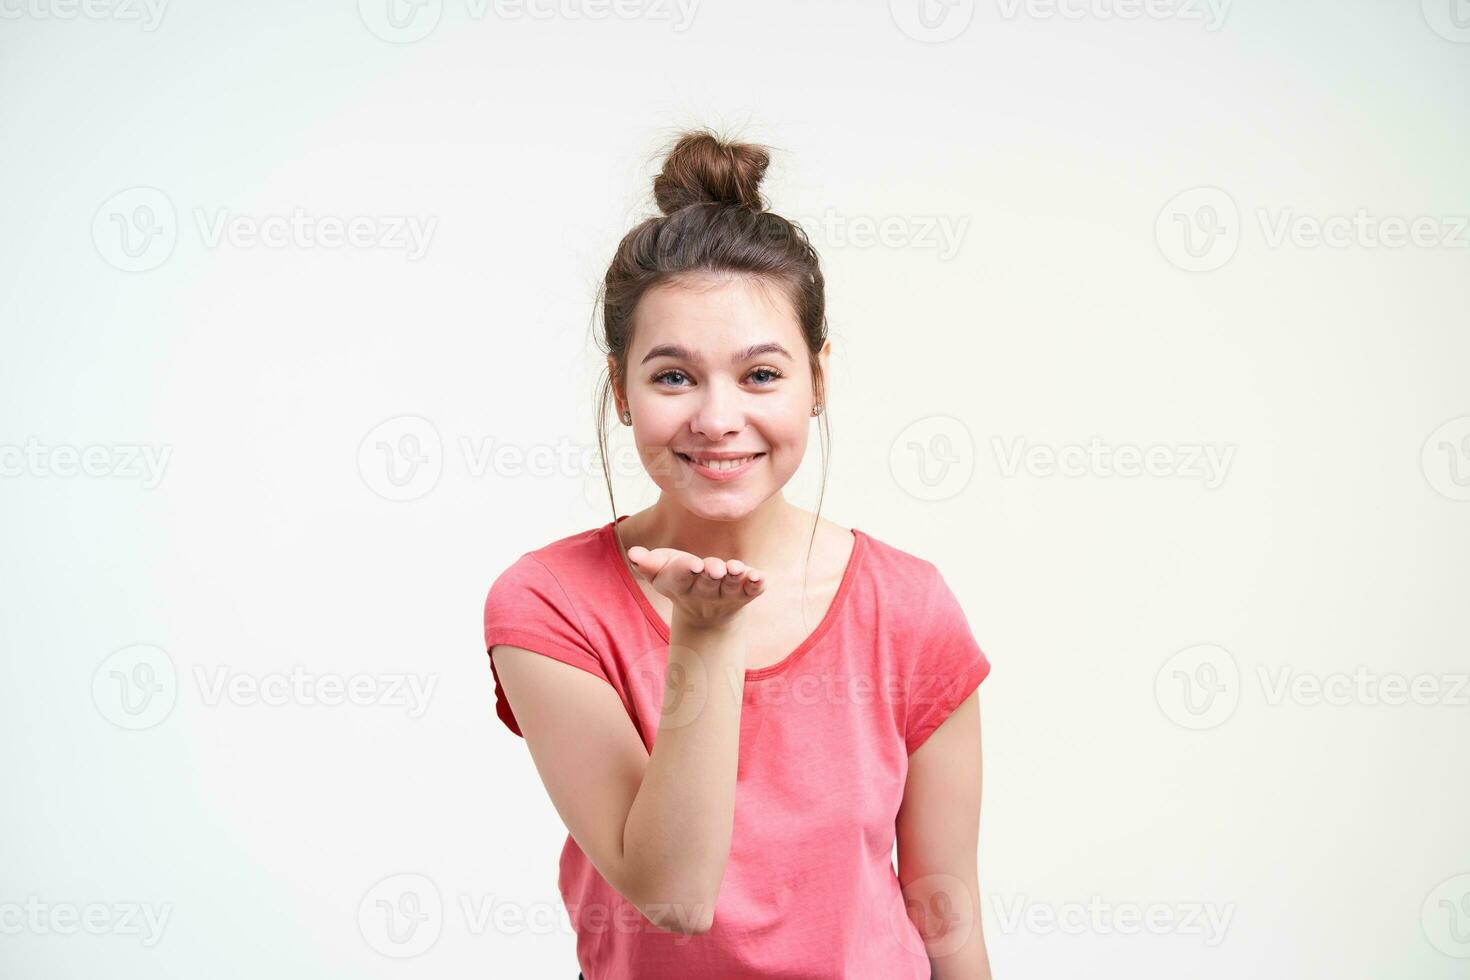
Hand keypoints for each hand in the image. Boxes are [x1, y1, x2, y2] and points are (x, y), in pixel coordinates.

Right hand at [625, 546, 766, 628]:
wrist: (705, 611)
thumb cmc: (680, 578)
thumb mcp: (661, 571)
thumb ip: (648, 563)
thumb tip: (633, 554)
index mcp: (681, 585)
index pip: (682, 577)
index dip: (687, 570)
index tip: (693, 565)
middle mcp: (705, 592)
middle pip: (708, 583)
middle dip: (712, 574)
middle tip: (715, 568)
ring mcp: (726, 595)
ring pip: (731, 587)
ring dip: (735, 578)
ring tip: (738, 568)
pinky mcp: (745, 594)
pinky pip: (752, 591)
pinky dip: (756, 585)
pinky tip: (759, 577)